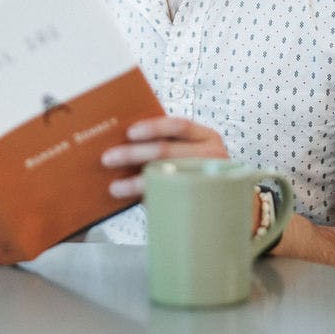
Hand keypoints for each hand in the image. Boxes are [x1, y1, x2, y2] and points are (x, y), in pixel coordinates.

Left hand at [101, 116, 228, 199]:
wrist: (226, 208)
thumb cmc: (196, 172)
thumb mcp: (191, 152)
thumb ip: (168, 143)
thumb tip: (124, 141)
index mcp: (207, 136)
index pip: (179, 125)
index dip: (153, 127)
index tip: (129, 132)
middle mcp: (213, 156)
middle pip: (167, 150)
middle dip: (133, 154)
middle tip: (108, 158)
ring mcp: (210, 180)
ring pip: (167, 177)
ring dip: (136, 181)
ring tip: (115, 186)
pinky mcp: (203, 202)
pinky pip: (171, 197)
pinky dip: (147, 195)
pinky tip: (130, 198)